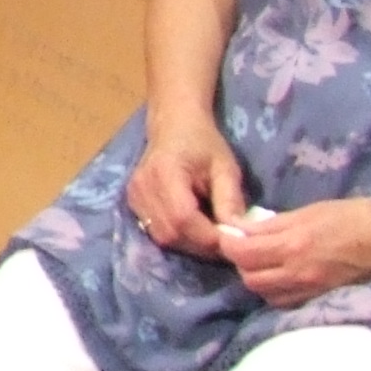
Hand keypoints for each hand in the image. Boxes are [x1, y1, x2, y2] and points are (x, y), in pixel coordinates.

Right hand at [126, 117, 246, 257]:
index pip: (184, 219)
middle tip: (226, 242)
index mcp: (165, 173)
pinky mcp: (132, 202)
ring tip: (212, 236)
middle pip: (171, 233)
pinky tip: (195, 229)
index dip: (209, 237)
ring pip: (162, 237)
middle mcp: (142, 187)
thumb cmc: (203, 142)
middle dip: (202, 245)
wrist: (173, 125)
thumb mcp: (225, 167)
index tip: (235, 241)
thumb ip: (230, 200)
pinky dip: (178, 237)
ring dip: (190, 244)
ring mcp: (133, 196)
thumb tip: (238, 235)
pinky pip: (155, 231)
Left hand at [218, 198, 370, 307]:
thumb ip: (271, 224)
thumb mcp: (306, 212)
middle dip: (239, 264)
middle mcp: (296, 272)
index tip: (226, 236)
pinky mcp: (320, 297)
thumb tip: (241, 229)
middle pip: (249, 278)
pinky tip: (277, 279)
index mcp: (291, 245)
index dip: (227, 245)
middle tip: (243, 251)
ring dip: (255, 280)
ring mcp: (309, 288)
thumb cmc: (348, 217)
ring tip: (260, 264)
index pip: (242, 253)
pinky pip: (285, 302)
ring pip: (265, 294)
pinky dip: (274, 292)